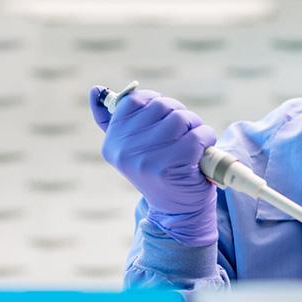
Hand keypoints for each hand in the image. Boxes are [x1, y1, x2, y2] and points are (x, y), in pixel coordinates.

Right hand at [89, 86, 217, 245]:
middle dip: (179, 116)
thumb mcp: (132, 147)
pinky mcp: (170, 165)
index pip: (135, 100)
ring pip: (181, 118)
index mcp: (112, 141)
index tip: (163, 125)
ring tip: (192, 146)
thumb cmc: (158, 171)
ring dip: (195, 127)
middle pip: (162, 105)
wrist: (176, 211)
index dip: (157, 106)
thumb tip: (95, 89)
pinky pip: (197, 134)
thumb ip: (113, 120)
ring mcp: (146, 158)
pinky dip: (206, 140)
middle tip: (181, 137)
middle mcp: (124, 149)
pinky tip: (199, 154)